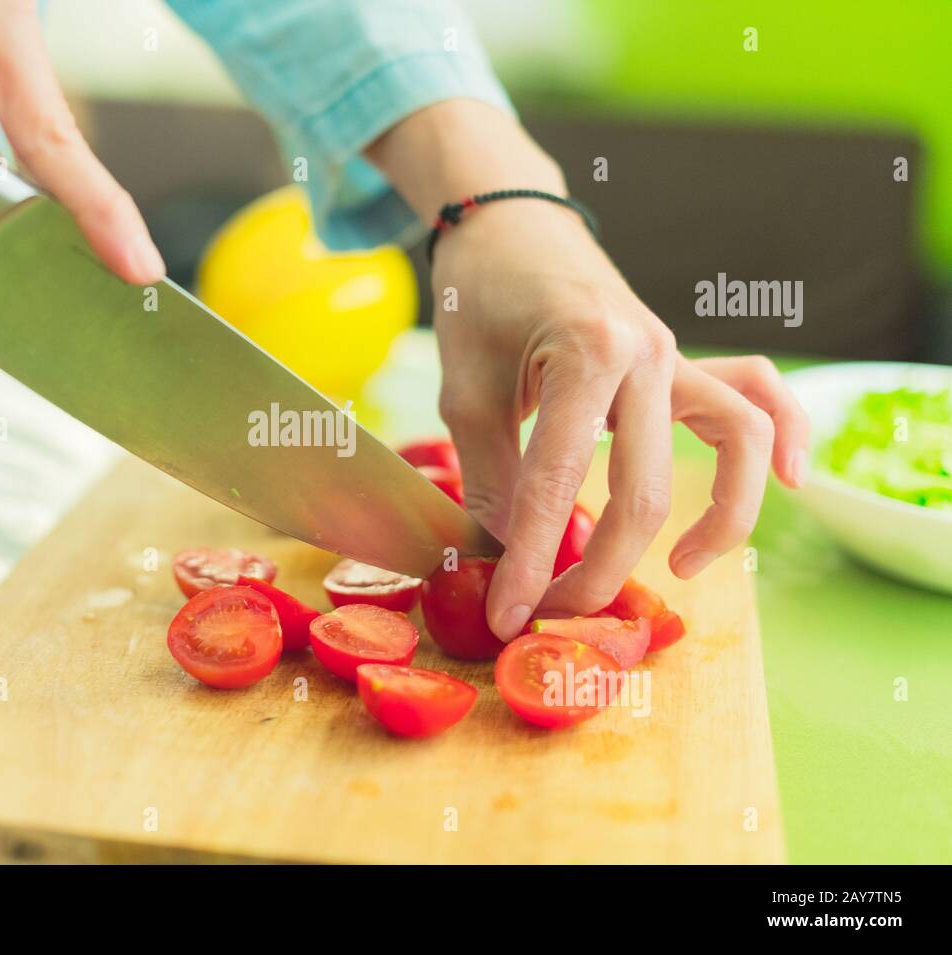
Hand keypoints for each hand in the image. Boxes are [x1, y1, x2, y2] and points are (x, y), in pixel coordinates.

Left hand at [431, 200, 808, 639]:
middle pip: (644, 489)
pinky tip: (789, 485)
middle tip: (557, 610)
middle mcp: (646, 353)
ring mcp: (676, 353)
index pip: (556, 483)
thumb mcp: (462, 388)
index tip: (509, 616)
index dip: (530, 559)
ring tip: (681, 569)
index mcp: (582, 352)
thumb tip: (515, 551)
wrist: (511, 220)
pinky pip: (759, 397)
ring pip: (738, 443)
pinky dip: (785, 439)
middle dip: (600, 567)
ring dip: (720, 518)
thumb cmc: (480, 297)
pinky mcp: (685, 360)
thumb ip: (492, 471)